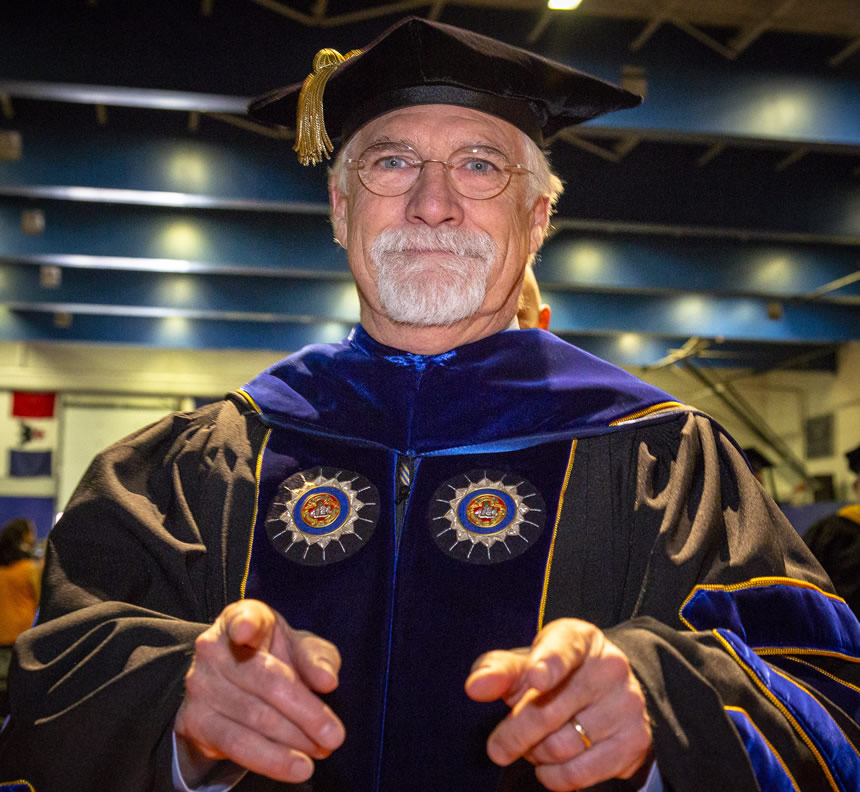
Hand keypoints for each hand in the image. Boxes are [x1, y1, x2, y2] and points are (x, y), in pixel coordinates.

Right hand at [174, 599, 344, 783]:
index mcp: (244, 617)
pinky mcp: (195, 720)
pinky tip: (297, 766)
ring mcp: (200, 684)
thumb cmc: (277, 658)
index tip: (247, 631)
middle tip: (335, 736)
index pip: (244, 618)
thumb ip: (318, 658)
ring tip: (321, 751)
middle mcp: (214, 647)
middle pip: (266, 680)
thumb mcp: (301, 649)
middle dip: (306, 711)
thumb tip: (327, 680)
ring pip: (254, 717)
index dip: (245, 625)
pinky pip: (237, 744)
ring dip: (294, 740)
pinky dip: (271, 759)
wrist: (234, 686)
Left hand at [465, 618, 651, 790]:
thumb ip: (497, 671)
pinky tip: (548, 764)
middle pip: (547, 711)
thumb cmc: (553, 674)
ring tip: (534, 744)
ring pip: (561, 747)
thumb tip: (475, 687)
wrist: (606, 692)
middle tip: (497, 748)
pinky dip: (554, 777)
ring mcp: (628, 703)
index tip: (536, 679)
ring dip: (536, 754)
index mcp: (579, 638)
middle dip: (514, 735)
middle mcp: (610, 666)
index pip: (562, 649)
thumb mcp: (525, 664)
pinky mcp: (636, 741)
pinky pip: (580, 774)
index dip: (548, 665)